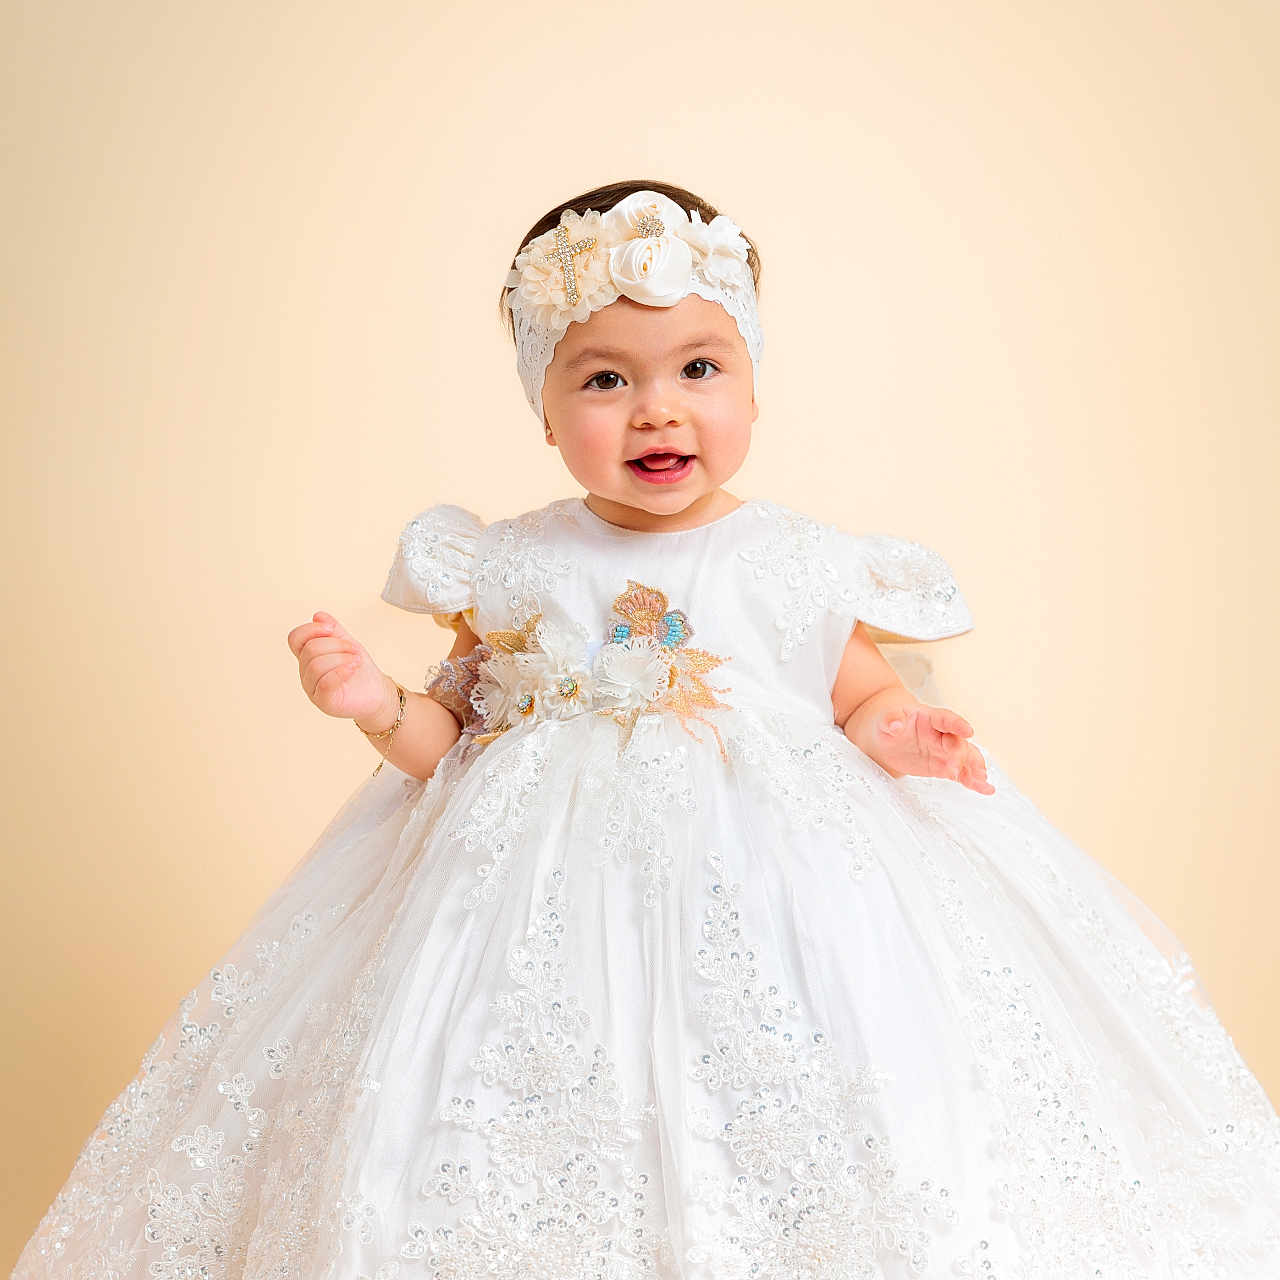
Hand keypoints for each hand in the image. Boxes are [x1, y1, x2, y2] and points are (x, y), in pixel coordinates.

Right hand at [286, 610, 395, 725]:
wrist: (377, 693)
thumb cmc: (360, 671)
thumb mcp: (348, 643)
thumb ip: (334, 630)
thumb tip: (318, 616)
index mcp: (308, 657)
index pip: (295, 638)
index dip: (311, 629)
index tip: (331, 628)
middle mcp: (307, 673)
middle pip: (310, 649)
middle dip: (337, 645)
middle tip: (354, 650)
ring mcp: (313, 688)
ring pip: (316, 665)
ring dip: (342, 658)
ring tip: (356, 661)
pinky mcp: (324, 701)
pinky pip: (325, 683)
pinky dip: (341, 672)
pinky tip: (353, 669)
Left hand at [855, 691, 995, 794]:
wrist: (886, 737)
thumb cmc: (888, 722)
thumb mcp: (884, 719)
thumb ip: (891, 720)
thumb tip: (895, 724)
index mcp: (929, 717)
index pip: (945, 719)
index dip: (957, 724)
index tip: (968, 731)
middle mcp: (941, 733)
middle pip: (956, 742)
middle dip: (959, 755)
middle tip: (955, 769)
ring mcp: (944, 750)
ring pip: (965, 758)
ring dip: (974, 769)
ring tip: (983, 781)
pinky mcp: (943, 766)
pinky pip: (961, 773)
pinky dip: (972, 780)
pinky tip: (984, 788)